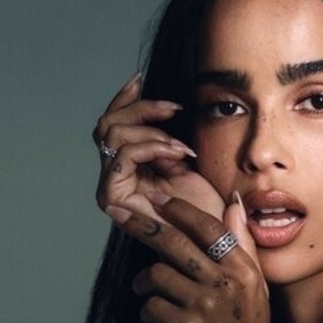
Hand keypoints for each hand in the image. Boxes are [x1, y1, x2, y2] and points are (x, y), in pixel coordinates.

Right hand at [92, 72, 223, 222]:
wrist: (214, 243)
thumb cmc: (204, 210)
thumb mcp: (184, 162)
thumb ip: (164, 138)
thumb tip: (156, 104)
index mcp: (127, 169)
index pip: (112, 124)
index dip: (124, 99)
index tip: (142, 79)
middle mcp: (113, 178)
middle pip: (108, 124)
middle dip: (142, 109)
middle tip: (173, 109)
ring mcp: (110, 188)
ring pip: (113, 133)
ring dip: (152, 131)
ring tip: (181, 147)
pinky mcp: (112, 197)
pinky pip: (124, 154)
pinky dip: (151, 146)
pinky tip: (176, 154)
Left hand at [106, 193, 271, 322]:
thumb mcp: (257, 291)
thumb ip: (245, 246)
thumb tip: (233, 203)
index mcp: (244, 271)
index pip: (207, 226)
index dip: (178, 209)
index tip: (157, 201)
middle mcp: (225, 284)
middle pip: (174, 241)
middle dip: (141, 224)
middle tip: (118, 215)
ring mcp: (204, 306)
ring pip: (157, 273)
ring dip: (143, 281)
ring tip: (143, 289)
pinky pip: (151, 306)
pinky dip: (146, 311)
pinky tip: (151, 319)